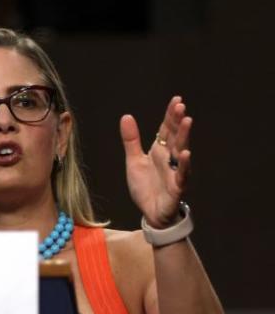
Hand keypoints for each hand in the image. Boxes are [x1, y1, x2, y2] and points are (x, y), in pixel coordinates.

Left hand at [120, 96, 191, 228]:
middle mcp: (169, 159)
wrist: (151, 213)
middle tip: (180, 105)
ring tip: (187, 121)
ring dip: (184, 137)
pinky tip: (185, 153)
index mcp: (159, 151)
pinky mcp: (177, 187)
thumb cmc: (146, 186)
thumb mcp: (134, 161)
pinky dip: (183, 164)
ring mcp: (175, 172)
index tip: (176, 100)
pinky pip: (181, 174)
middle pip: (175, 137)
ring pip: (180, 151)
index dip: (170, 116)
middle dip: (177, 121)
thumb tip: (126, 116)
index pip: (166, 130)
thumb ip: (131, 140)